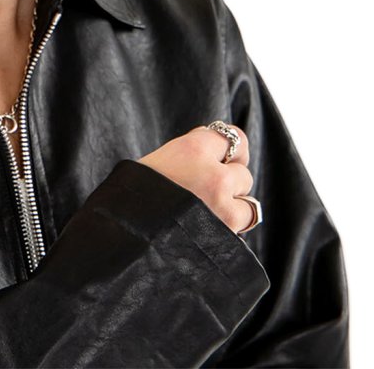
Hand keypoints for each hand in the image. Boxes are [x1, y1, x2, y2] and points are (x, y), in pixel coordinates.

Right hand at [137, 124, 256, 233]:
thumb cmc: (136, 195)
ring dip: (234, 206)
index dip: (227, 149)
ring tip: (208, 212)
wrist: (124, 235)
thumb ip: (193, 152)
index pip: (233, 137)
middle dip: (230, 180)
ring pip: (249, 202)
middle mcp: (213, 175)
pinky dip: (232, 227)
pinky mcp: (227, 234)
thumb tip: (219, 149)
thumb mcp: (160, 159)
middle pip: (243, 171)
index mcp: (193, 149)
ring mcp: (223, 206)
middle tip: (206, 189)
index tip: (220, 157)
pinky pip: (243, 226)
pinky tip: (210, 228)